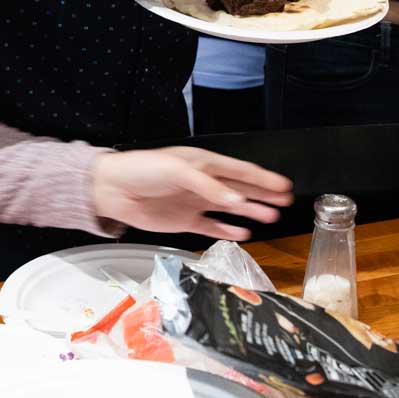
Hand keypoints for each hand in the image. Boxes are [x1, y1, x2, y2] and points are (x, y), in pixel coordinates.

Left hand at [89, 146, 293, 240]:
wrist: (112, 190)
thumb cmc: (141, 170)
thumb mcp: (176, 170)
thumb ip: (207, 185)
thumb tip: (235, 200)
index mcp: (203, 164)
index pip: (240, 171)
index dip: (262, 178)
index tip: (283, 185)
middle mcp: (202, 184)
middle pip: (240, 189)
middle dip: (264, 195)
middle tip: (286, 201)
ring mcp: (194, 203)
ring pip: (231, 209)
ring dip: (251, 212)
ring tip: (272, 217)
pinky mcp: (184, 221)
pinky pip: (211, 227)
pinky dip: (227, 230)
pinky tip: (244, 233)